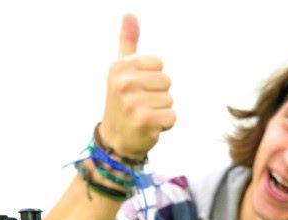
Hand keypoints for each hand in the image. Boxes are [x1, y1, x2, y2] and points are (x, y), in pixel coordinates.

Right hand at [100, 14, 175, 159]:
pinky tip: (149, 127)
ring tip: (144, 116)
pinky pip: (172, 116)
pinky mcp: (144, 120)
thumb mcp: (121, 70)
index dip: (153, 78)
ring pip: (170, 100)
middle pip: (166, 81)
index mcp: (119, 67)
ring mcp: (132, 102)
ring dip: (161, 111)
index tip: (138, 88)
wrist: (115, 139)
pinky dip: (165, 125)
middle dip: (158, 95)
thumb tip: (130, 14)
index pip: (159, 64)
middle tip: (141, 105)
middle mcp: (123, 83)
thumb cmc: (122, 101)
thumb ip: (128, 42)